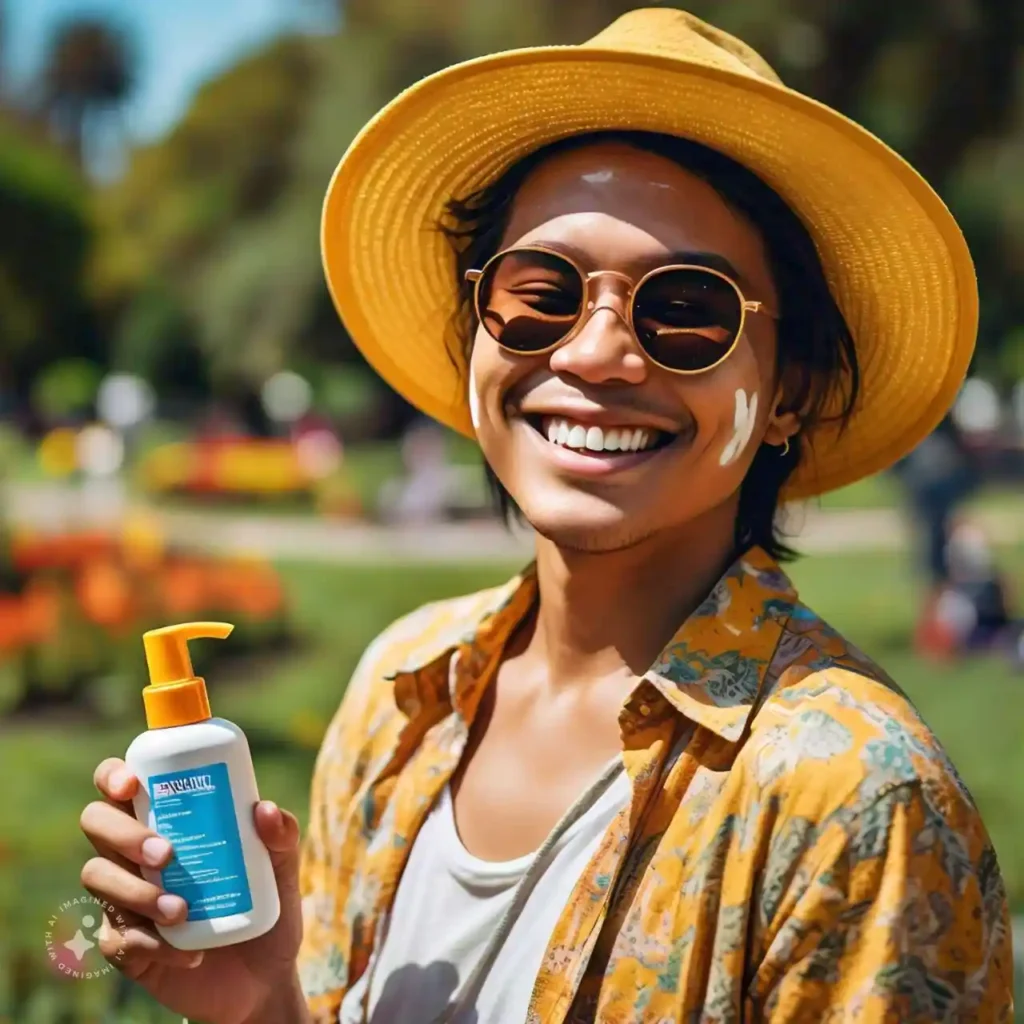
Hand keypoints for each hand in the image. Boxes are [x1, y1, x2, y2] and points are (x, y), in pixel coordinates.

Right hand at [79, 758, 307, 1023]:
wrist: (263, 975)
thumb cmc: (265, 902)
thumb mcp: (281, 868)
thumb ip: (281, 837)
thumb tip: (264, 810)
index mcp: (166, 818)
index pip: (121, 785)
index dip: (113, 775)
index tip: (132, 784)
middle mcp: (135, 852)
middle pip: (96, 822)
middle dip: (124, 833)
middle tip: (167, 854)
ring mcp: (125, 897)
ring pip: (97, 877)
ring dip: (136, 890)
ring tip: (181, 910)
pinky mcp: (127, 945)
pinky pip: (117, 938)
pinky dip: (153, 943)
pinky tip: (190, 952)